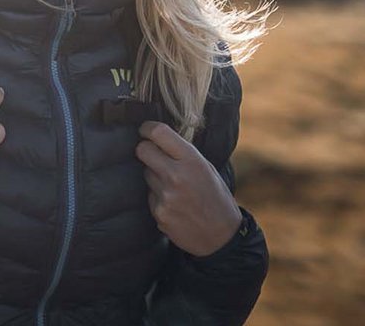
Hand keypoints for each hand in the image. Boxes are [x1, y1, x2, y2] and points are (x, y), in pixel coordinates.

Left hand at [137, 120, 241, 255]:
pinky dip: (158, 197)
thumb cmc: (215, 197)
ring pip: (146, 174)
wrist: (222, 236)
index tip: (145, 130)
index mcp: (192, 160)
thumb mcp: (206, 168)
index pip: (159, 133)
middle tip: (152, 154)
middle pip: (142, 150)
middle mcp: (176, 176)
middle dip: (145, 149)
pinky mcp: (159, 213)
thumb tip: (157, 137)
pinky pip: (150, 196)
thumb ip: (183, 153)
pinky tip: (175, 205)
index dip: (147, 128)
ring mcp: (166, 196)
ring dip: (155, 176)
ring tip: (174, 187)